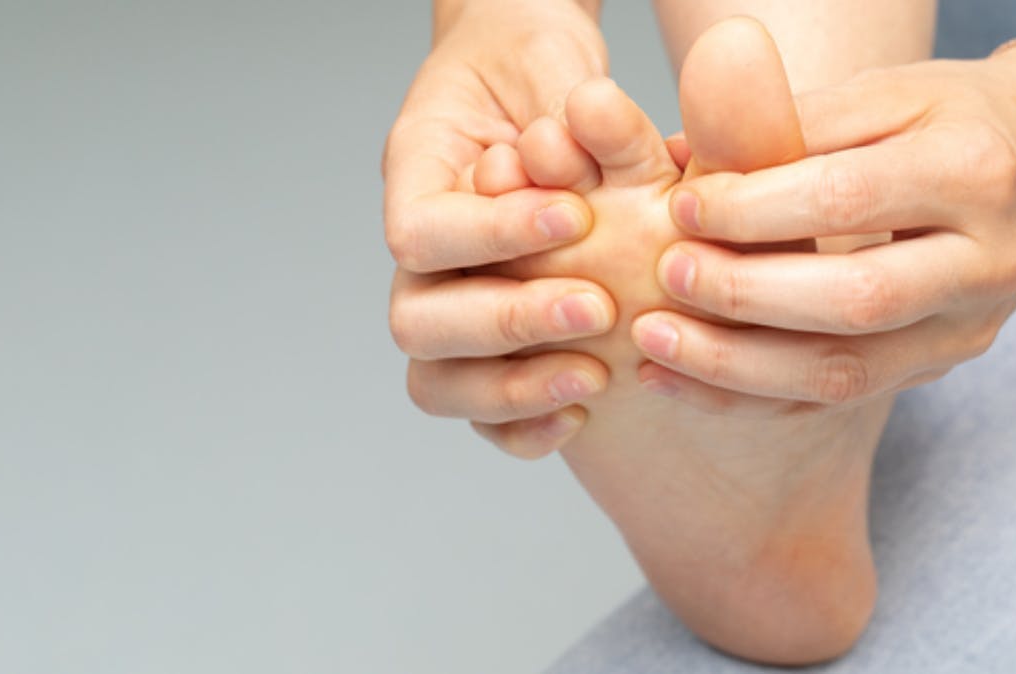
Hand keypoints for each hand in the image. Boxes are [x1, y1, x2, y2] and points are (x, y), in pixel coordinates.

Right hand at [383, 0, 617, 456]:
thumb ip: (568, 105)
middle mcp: (423, 251)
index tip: (576, 217)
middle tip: (598, 307)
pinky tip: (584, 411)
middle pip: (417, 322)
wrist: (537, 82)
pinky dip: (522, 424)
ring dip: (513, 388)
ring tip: (596, 375)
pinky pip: (477, 410)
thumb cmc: (539, 68)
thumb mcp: (555, 64)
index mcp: (417, 173)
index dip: (494, 234)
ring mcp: (449, 303)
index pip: (421, 232)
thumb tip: (583, 129)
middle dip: (509, 322)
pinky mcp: (489, 347)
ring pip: (436, 380)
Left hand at [630, 53, 1015, 415]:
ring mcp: (968, 329)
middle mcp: (985, 263)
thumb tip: (683, 153)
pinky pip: (838, 400)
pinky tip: (685, 382)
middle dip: (744, 296)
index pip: (850, 200)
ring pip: (846, 375)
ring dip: (736, 368)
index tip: (681, 204)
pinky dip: (753, 398)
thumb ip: (793, 121)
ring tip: (653, 346)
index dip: (756, 209)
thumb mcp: (889, 92)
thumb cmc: (957, 116)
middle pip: (855, 301)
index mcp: (974, 173)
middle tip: (663, 277)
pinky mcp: (941, 366)